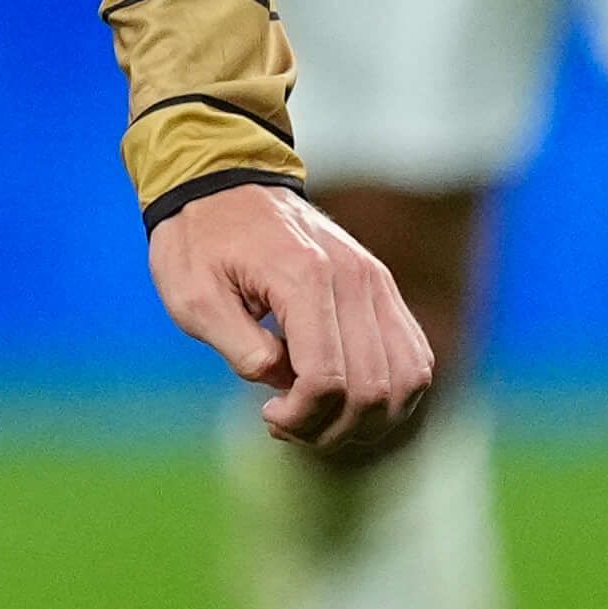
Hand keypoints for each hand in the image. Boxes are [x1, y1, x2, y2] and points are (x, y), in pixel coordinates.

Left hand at [149, 182, 434, 459]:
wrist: (222, 181)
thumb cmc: (199, 241)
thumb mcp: (192, 298)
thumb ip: (241, 348)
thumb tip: (284, 385)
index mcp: (304, 278)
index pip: (327, 378)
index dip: (302, 417)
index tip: (268, 414)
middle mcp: (354, 279)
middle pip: (373, 389)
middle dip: (332, 427)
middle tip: (289, 423)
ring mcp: (376, 281)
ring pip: (408, 379)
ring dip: (368, 419)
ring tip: (320, 416)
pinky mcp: (383, 287)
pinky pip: (414, 357)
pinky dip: (391, 393)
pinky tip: (347, 398)